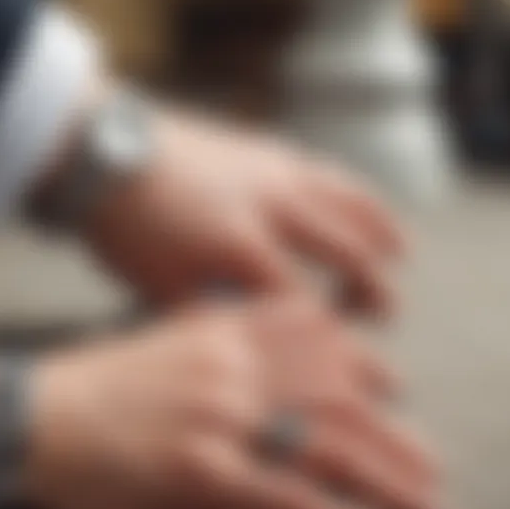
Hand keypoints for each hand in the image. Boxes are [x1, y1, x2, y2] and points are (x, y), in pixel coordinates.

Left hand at [24, 298, 437, 508]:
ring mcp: (217, 359)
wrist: (33, 418)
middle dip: (389, 468)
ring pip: (317, 369)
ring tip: (408, 418)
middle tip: (431, 491)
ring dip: (372, 397)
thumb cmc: (87, 487)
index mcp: (203, 468)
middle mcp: (223, 407)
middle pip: (328, 434)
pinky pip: (274, 316)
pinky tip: (344, 336)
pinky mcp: (203, 328)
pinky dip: (318, 326)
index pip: (300, 501)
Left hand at [84, 108, 405, 316]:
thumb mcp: (157, 286)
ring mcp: (275, 173)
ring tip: (402, 252)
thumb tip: (244, 344)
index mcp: (241, 248)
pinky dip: (355, 192)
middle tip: (387, 313)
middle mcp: (272, 208)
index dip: (329, 336)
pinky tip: (360, 201)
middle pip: (345, 252)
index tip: (344, 358)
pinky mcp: (268, 151)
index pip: (302, 302)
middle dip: (373, 287)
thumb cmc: (128, 225)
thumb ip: (208, 317)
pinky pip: (327, 171)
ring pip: (348, 203)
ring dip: (380, 231)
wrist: (107, 153)